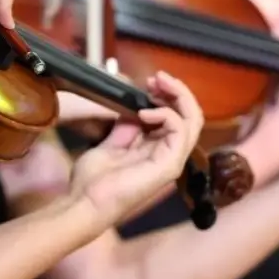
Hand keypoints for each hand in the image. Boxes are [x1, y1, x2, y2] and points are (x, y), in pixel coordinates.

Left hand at [67, 72, 202, 226]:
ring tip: (155, 84)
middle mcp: (169, 154)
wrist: (85, 201)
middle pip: (191, 116)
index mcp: (158, 150)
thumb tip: (132, 109)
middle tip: (158, 77)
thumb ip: (126, 127)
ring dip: (177, 96)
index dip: (167, 95)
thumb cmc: (94, 179)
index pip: (178, 116)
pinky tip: (144, 111)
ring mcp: (172, 160)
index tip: (148, 82)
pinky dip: (166, 114)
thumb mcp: (111, 143)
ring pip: (193, 120)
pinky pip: (180, 130)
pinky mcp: (169, 165)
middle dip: (177, 91)